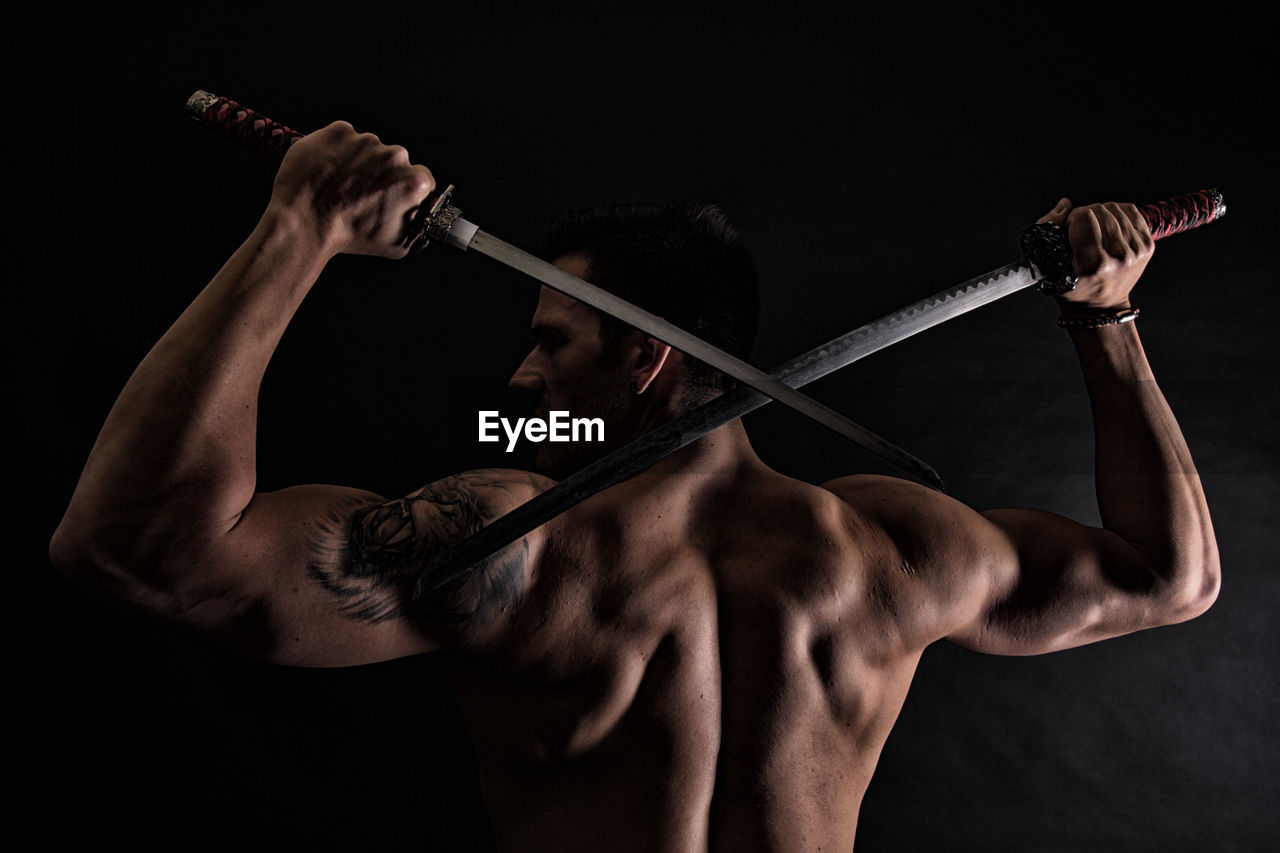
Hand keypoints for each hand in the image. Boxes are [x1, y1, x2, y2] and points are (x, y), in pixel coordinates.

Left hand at [267, 120, 436, 258]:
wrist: (304, 222)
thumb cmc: (347, 235)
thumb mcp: (395, 244)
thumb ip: (413, 225)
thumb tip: (415, 217)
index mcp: (413, 182)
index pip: (423, 178)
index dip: (409, 189)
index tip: (396, 194)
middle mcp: (394, 156)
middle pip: (396, 161)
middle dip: (383, 174)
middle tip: (363, 193)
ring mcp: (365, 141)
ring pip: (368, 149)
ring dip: (359, 162)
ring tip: (340, 184)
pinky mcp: (340, 132)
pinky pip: (344, 139)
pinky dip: (338, 151)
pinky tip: (329, 172)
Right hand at [1037, 198, 1154, 313]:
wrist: (1102, 307)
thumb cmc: (1072, 286)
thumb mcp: (1050, 265)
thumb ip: (1050, 229)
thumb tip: (1066, 204)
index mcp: (1094, 264)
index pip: (1084, 217)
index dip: (1071, 218)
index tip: (1069, 229)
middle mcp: (1119, 257)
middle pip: (1100, 210)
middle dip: (1086, 214)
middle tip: (1081, 230)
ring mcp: (1136, 251)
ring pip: (1115, 209)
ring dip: (1101, 213)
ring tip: (1094, 229)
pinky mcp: (1147, 246)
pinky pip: (1131, 211)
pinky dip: (1117, 212)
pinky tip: (1109, 224)